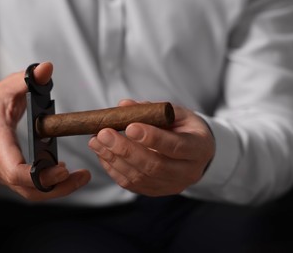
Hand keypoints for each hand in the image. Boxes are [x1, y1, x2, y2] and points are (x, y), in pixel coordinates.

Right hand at [0, 62, 89, 200]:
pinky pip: (30, 189)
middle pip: (27, 189)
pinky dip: (49, 186)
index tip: (62, 169)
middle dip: (57, 187)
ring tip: (81, 178)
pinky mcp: (9, 175)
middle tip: (81, 177)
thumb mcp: (8, 86)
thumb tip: (47, 68)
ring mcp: (2, 173)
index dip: (38, 176)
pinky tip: (67, 176)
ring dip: (57, 190)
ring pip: (30, 193)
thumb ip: (28, 79)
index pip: (14, 171)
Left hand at [88, 100, 214, 196]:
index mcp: (199, 148)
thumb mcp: (176, 113)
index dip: (152, 138)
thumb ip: (153, 109)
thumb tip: (124, 105)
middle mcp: (188, 172)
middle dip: (125, 149)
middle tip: (104, 133)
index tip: (130, 127)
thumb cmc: (184, 128)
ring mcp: (171, 185)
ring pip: (140, 177)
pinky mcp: (155, 191)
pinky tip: (102, 153)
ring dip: (114, 158)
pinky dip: (113, 168)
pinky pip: (131, 184)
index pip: (176, 147)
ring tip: (96, 141)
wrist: (195, 153)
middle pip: (154, 165)